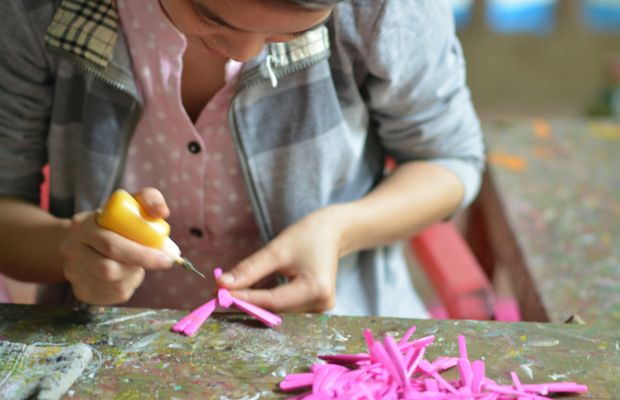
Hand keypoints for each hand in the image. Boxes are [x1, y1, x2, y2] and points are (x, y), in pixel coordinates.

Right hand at [59, 187, 172, 304]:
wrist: (87, 241)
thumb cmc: (117, 221)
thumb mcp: (131, 203)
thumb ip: (149, 199)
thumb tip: (162, 212)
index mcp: (82, 225)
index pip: (111, 245)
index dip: (141, 254)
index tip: (165, 257)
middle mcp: (71, 250)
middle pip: (108, 269)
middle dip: (139, 266)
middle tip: (162, 262)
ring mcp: (73, 272)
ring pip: (113, 285)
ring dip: (133, 276)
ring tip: (136, 263)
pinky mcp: (81, 291)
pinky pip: (111, 296)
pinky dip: (127, 286)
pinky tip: (127, 274)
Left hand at [217, 206, 344, 312]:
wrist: (333, 231)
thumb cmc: (308, 235)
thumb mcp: (277, 249)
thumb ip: (250, 269)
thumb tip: (222, 285)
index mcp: (316, 289)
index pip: (273, 300)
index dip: (245, 298)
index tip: (220, 294)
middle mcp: (321, 303)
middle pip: (275, 308)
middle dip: (248, 300)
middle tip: (220, 293)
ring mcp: (320, 308)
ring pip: (278, 309)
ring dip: (255, 301)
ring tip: (233, 290)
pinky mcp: (315, 306)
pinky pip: (284, 306)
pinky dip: (267, 299)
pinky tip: (252, 290)